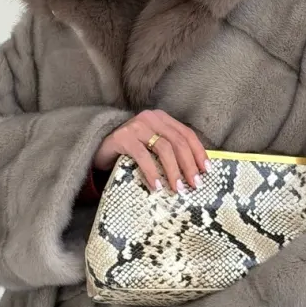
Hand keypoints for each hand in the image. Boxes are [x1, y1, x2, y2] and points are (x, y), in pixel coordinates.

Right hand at [92, 109, 210, 194]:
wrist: (99, 150)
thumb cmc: (130, 151)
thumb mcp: (153, 147)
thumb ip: (170, 151)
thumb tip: (195, 172)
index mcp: (162, 118)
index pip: (187, 134)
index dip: (199, 152)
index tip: (206, 171)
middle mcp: (151, 118)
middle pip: (178, 141)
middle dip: (189, 164)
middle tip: (194, 184)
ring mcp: (136, 126)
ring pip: (164, 148)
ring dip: (173, 171)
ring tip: (177, 189)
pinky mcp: (123, 138)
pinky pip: (143, 156)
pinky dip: (152, 173)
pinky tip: (157, 186)